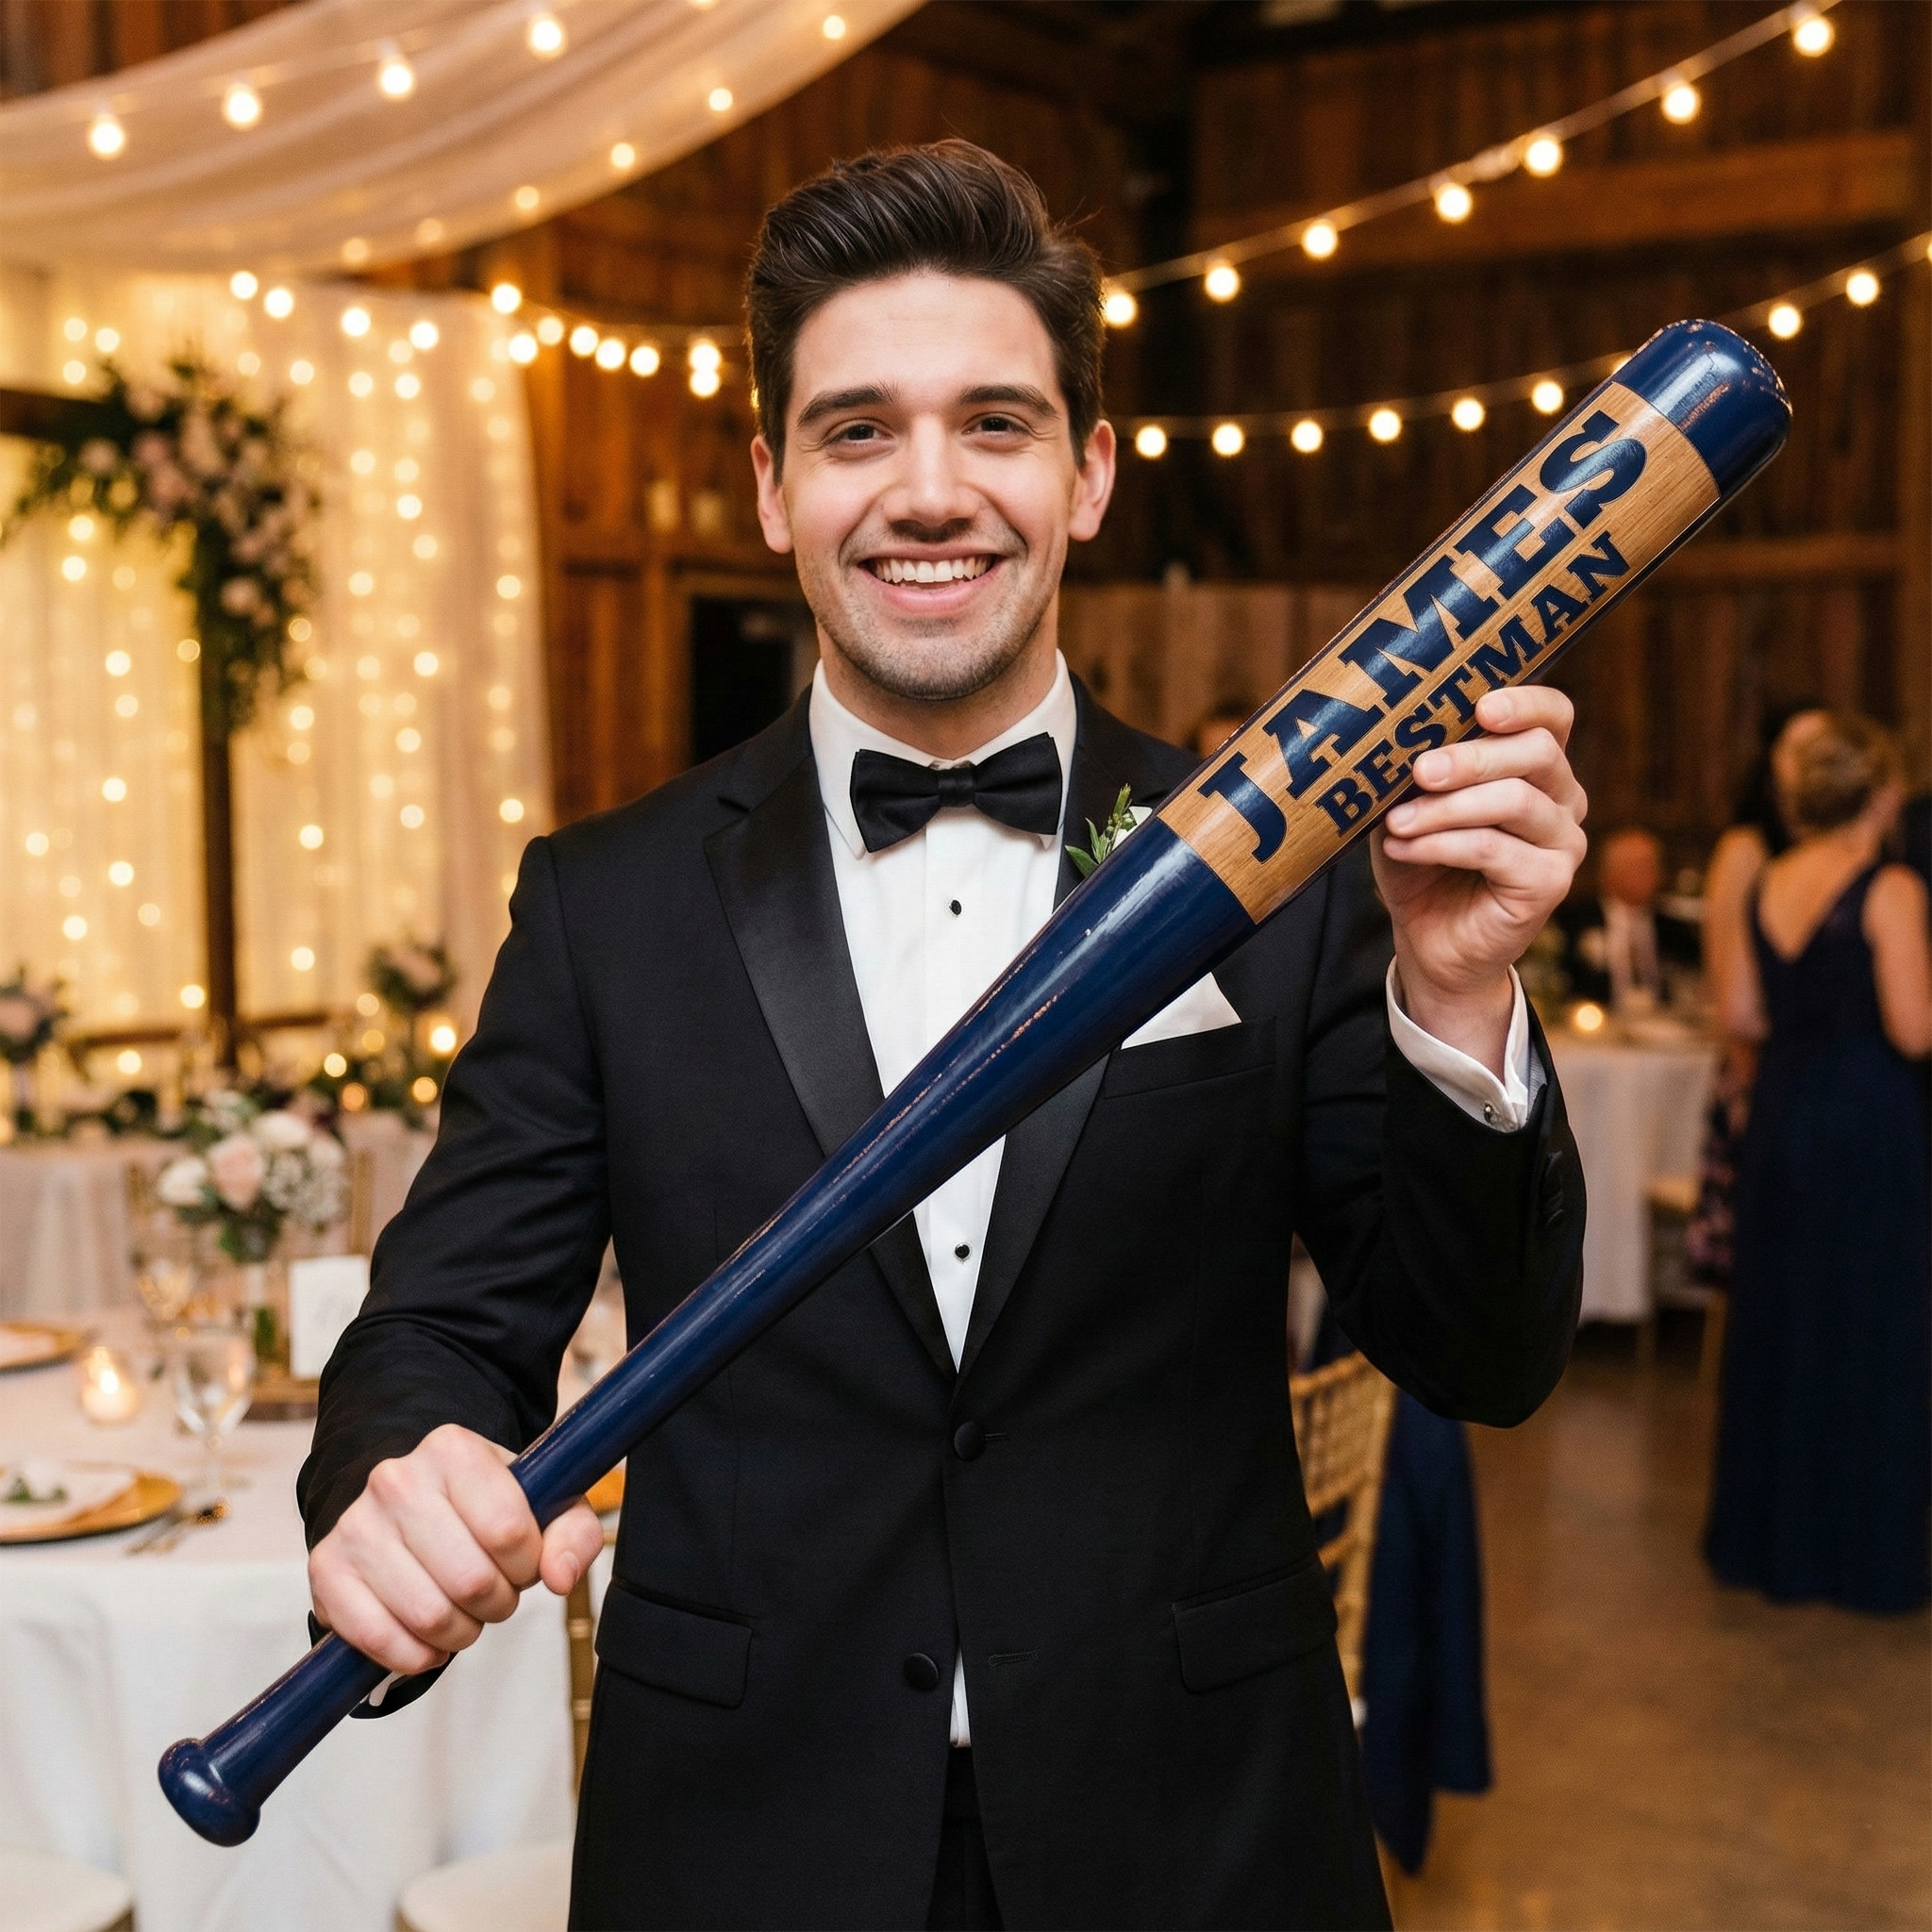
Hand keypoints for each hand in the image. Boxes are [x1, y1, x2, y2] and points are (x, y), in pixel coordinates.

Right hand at [308, 1423, 603, 1675]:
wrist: (409, 1507)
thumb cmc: (484, 1508)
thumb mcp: (543, 1506)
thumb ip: (572, 1536)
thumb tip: (558, 1577)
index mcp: (453, 1448)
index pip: (509, 1530)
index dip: (527, 1564)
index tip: (522, 1562)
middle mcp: (396, 1478)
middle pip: (470, 1579)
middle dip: (497, 1603)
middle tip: (493, 1593)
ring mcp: (356, 1524)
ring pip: (428, 1614)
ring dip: (459, 1632)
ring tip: (462, 1612)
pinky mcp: (327, 1570)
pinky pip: (377, 1638)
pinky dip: (413, 1656)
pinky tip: (426, 1638)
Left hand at [1372, 686, 1586, 1071]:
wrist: (1429, 940)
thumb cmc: (1423, 863)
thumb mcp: (1411, 805)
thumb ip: (1417, 770)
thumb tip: (1391, 736)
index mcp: (1537, 766)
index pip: (1555, 716)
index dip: (1526, 703)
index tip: (1481, 706)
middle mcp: (1563, 798)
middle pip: (1538, 752)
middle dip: (1471, 758)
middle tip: (1418, 771)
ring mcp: (1563, 841)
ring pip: (1514, 801)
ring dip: (1447, 808)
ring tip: (1397, 822)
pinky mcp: (1550, 882)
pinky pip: (1495, 849)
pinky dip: (1442, 844)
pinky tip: (1403, 848)